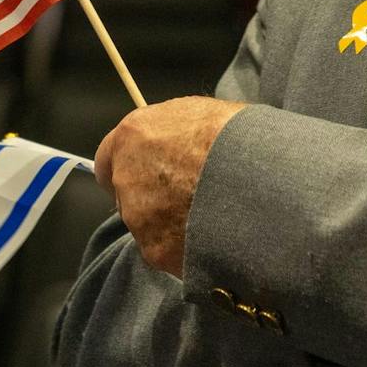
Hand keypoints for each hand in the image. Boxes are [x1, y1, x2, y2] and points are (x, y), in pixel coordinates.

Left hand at [94, 96, 245, 276]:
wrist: (259, 177)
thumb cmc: (237, 135)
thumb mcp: (201, 113)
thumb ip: (174, 133)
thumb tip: (176, 144)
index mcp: (133, 136)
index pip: (108, 156)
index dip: (129, 165)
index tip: (146, 172)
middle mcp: (126, 177)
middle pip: (127, 194)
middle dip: (150, 196)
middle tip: (187, 195)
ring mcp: (139, 219)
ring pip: (146, 225)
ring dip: (168, 222)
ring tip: (207, 218)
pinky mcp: (157, 252)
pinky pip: (167, 251)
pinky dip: (184, 247)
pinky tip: (211, 237)